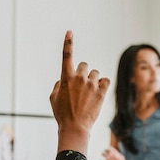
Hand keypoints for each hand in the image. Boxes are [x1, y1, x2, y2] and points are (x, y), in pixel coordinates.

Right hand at [50, 30, 109, 153]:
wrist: (75, 127)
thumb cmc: (62, 114)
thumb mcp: (54, 98)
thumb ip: (58, 85)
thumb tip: (63, 80)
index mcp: (66, 77)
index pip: (66, 55)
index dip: (68, 42)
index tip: (69, 32)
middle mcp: (79, 78)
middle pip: (84, 65)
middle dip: (83, 73)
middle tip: (81, 87)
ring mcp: (91, 84)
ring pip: (95, 73)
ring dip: (93, 80)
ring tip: (89, 94)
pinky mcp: (101, 91)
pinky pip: (105, 80)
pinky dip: (102, 85)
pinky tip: (98, 93)